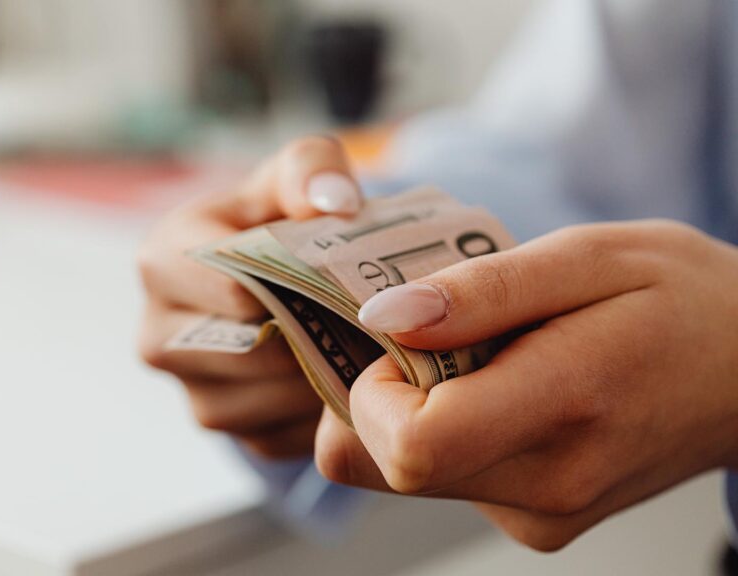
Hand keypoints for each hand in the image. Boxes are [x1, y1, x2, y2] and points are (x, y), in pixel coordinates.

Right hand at [138, 136, 362, 458]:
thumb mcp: (295, 174)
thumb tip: (333, 203)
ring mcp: (187, 389)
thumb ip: (312, 167)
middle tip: (373, 320)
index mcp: (161, 261)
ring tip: (363, 345)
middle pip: (252, 351)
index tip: (347, 279)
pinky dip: (319, 416)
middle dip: (316, 336)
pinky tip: (344, 378)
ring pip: (267, 401)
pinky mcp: (222, 428)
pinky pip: (278, 436)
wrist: (277, 278)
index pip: (232, 289)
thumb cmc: (283, 219)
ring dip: (322, 379)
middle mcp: (157, 334)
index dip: (297, 287)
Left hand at [314, 220, 737, 549]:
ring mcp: (541, 514)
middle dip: (371, 394)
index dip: (365, 389)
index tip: (393, 333)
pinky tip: (498, 384)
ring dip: (410, 410)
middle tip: (419, 331)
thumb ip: (481, 290)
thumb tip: (382, 316)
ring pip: (405, 475)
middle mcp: (546, 485)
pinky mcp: (537, 520)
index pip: (406, 446)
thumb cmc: (682, 299)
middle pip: (383, 466)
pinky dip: (446, 428)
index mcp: (563, 408)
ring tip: (475, 351)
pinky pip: (446, 478)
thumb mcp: (590, 257)